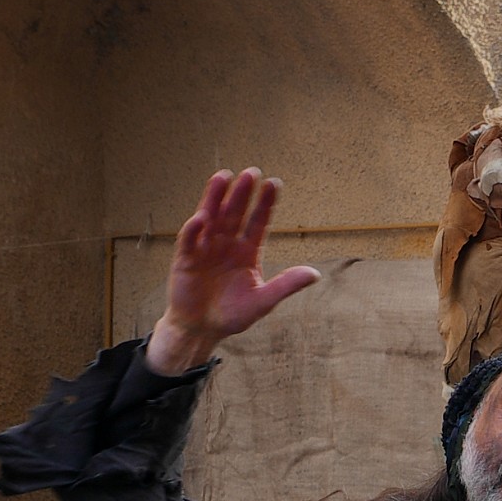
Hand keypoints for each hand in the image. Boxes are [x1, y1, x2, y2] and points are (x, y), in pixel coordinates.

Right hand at [146, 169, 320, 373]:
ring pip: (211, 217)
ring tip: (224, 176)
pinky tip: (201, 217)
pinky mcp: (186, 258)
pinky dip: (194, 229)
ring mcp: (205, 248)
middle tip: (252, 172)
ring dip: (216, 197)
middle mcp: (226, 243)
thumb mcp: (263, 301)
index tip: (274, 183)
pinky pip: (189, 240)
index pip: (258, 221)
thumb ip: (286, 285)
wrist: (202, 328)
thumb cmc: (232, 314)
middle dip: (243, 193)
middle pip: (235, 213)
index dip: (265, 203)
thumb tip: (315, 274)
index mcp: (247, 251)